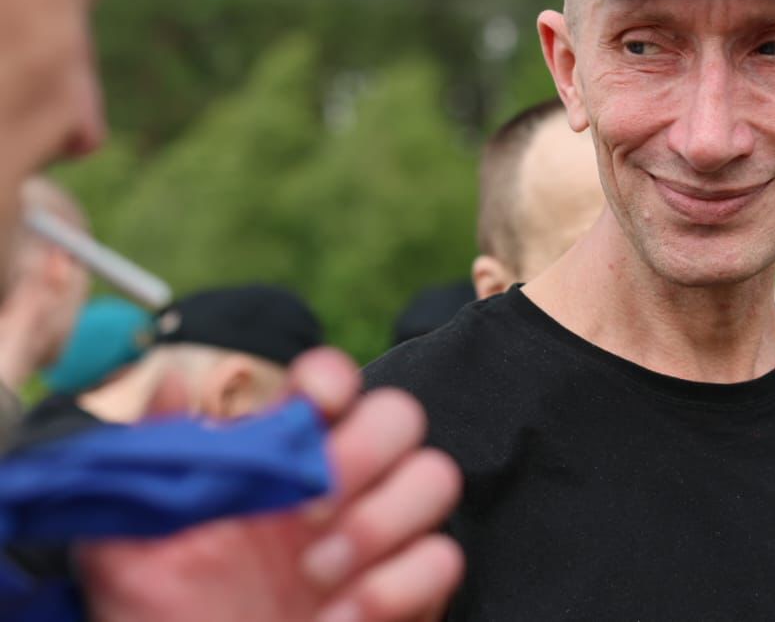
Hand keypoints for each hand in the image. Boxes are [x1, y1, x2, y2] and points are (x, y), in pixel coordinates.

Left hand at [77, 347, 463, 621]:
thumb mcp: (131, 551)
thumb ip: (150, 466)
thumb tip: (176, 382)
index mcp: (280, 461)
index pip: (330, 384)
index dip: (331, 377)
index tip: (310, 404)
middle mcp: (343, 487)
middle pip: (400, 416)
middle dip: (363, 451)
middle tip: (310, 509)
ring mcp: (385, 537)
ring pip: (436, 477)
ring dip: (381, 520)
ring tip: (316, 575)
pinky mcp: (414, 591)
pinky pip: (443, 559)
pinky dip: (394, 588)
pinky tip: (340, 619)